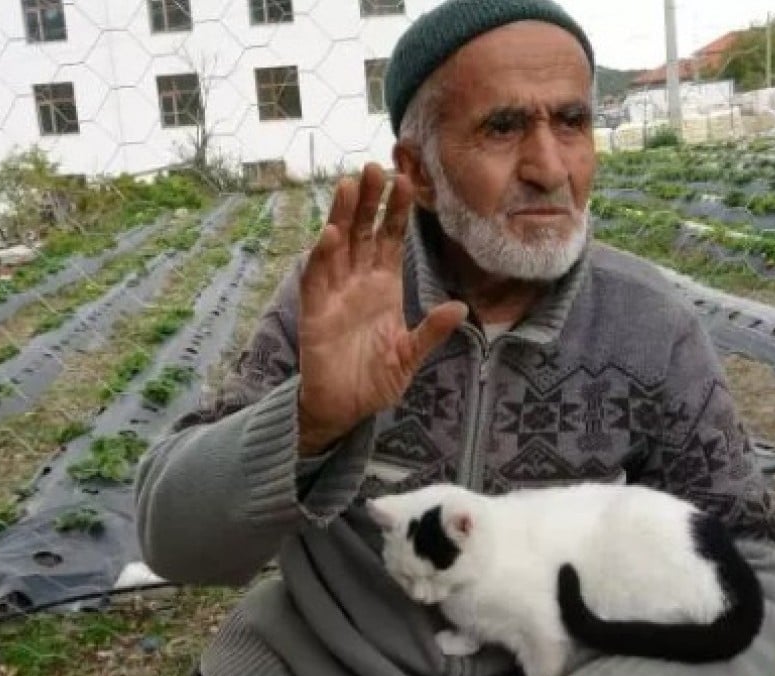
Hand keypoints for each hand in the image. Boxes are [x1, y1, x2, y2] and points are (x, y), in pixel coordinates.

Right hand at [296, 163, 467, 454]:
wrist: (344, 410)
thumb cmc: (375, 380)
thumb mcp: (410, 355)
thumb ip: (431, 333)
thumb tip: (460, 308)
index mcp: (383, 287)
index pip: (390, 239)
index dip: (396, 211)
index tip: (406, 180)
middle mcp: (357, 283)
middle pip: (363, 232)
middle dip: (369, 200)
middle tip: (374, 166)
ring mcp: (334, 295)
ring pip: (337, 246)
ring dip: (342, 216)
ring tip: (350, 186)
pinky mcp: (314, 314)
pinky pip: (317, 280)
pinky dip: (322, 258)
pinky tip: (329, 234)